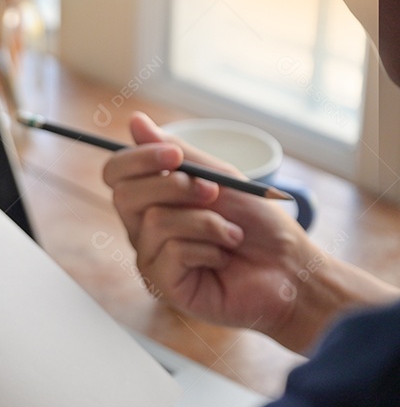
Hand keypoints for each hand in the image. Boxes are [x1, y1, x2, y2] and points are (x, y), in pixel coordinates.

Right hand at [103, 112, 327, 345]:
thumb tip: (135, 121)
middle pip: (124, 195)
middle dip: (174, 187)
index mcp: (153, 202)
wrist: (289, 268)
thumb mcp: (220, 178)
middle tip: (214, 193)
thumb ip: (178, 154)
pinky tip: (222, 258)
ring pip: (156, 221)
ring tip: (231, 234)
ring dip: (206, 222)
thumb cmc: (258, 225)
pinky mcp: (163, 285)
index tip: (174, 155)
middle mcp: (143, 230)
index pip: (117, 174)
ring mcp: (151, 259)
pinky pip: (172, 251)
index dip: (137, 159)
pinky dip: (209, 249)